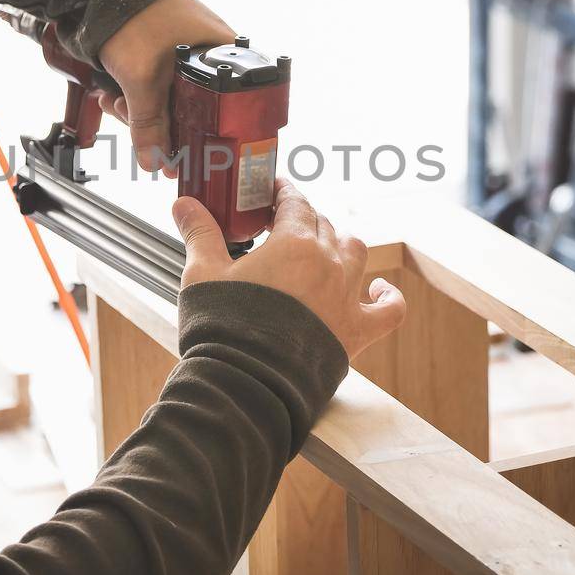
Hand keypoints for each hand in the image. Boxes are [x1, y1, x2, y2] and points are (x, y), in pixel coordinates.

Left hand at [97, 0, 233, 174]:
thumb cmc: (137, 14)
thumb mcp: (143, 78)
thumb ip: (149, 124)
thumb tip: (155, 160)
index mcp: (224, 55)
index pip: (224, 111)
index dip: (199, 135)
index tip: (177, 152)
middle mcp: (211, 55)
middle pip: (192, 110)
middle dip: (155, 122)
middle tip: (131, 118)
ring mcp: (186, 53)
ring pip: (168, 100)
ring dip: (138, 110)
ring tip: (115, 102)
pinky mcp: (163, 53)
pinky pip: (155, 86)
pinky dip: (134, 95)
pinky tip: (114, 94)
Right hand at [172, 179, 406, 360]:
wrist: (247, 383)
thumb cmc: (223, 327)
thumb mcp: (202, 275)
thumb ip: (200, 234)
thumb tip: (184, 203)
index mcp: (294, 244)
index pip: (296, 203)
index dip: (284, 193)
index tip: (275, 191)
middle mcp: (328, 263)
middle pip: (324, 225)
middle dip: (305, 221)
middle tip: (284, 227)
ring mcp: (346, 297)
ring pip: (356, 252)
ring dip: (340, 245)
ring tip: (324, 250)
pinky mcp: (357, 332)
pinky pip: (389, 309)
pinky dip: (388, 297)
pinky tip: (379, 290)